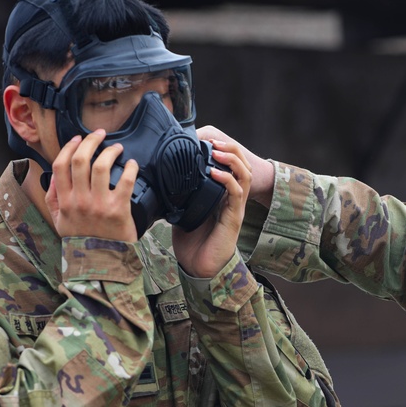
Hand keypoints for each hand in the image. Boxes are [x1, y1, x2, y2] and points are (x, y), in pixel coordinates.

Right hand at [45, 129, 139, 241]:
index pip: (61, 165)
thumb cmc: (82, 241)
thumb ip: (53, 199)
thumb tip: (53, 177)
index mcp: (64, 202)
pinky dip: (130, 168)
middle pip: (80, 160)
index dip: (69, 147)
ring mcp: (98, 205)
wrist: (102, 263)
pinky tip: (132, 164)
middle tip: (100, 135)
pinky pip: (124, 181)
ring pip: (101, 166)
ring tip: (117, 148)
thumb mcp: (59, 222)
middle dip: (90, 141)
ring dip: (110, 151)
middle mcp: (79, 201)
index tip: (78, 138)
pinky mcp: (118, 210)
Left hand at [171, 137, 251, 276]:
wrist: (199, 267)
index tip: (207, 139)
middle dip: (230, 148)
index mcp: (222, 194)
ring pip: (245, 175)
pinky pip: (236, 193)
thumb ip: (179, 194)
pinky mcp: (234, 218)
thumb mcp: (182, 210)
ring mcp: (235, 207)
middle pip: (243, 164)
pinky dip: (227, 179)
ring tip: (217, 151)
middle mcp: (232, 198)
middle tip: (214, 141)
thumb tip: (160, 177)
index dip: (223, 149)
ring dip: (232, 160)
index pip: (231, 165)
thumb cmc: (192, 242)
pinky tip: (215, 173)